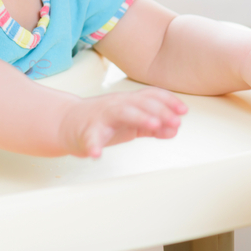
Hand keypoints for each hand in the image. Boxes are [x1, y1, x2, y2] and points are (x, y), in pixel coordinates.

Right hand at [58, 88, 187, 157]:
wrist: (67, 123)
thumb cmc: (102, 122)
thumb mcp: (131, 123)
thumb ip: (151, 126)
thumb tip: (174, 129)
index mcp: (128, 102)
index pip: (151, 96)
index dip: (168, 101)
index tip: (183, 111)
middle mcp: (116, 105)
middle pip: (139, 102)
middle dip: (159, 110)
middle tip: (175, 121)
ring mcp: (101, 117)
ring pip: (121, 112)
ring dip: (139, 117)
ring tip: (153, 125)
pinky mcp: (85, 132)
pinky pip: (90, 138)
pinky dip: (93, 146)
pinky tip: (97, 155)